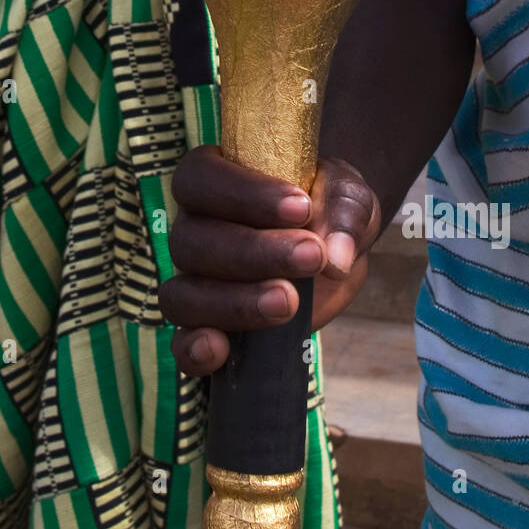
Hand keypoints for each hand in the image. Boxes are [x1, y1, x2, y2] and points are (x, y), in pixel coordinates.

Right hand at [160, 145, 380, 374]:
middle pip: (191, 240)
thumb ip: (343, 210)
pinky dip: (194, 350)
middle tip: (311, 257)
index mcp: (213, 177)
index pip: (201, 177)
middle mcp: (192, 227)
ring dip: (234, 302)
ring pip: (184, 295)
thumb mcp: (346, 195)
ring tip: (289, 303)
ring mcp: (193, 281)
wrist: (333, 251)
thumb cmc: (328, 208)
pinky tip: (221, 351)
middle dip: (253, 252)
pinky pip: (182, 343)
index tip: (301, 208)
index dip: (244, 193)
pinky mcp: (206, 327)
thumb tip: (334, 257)